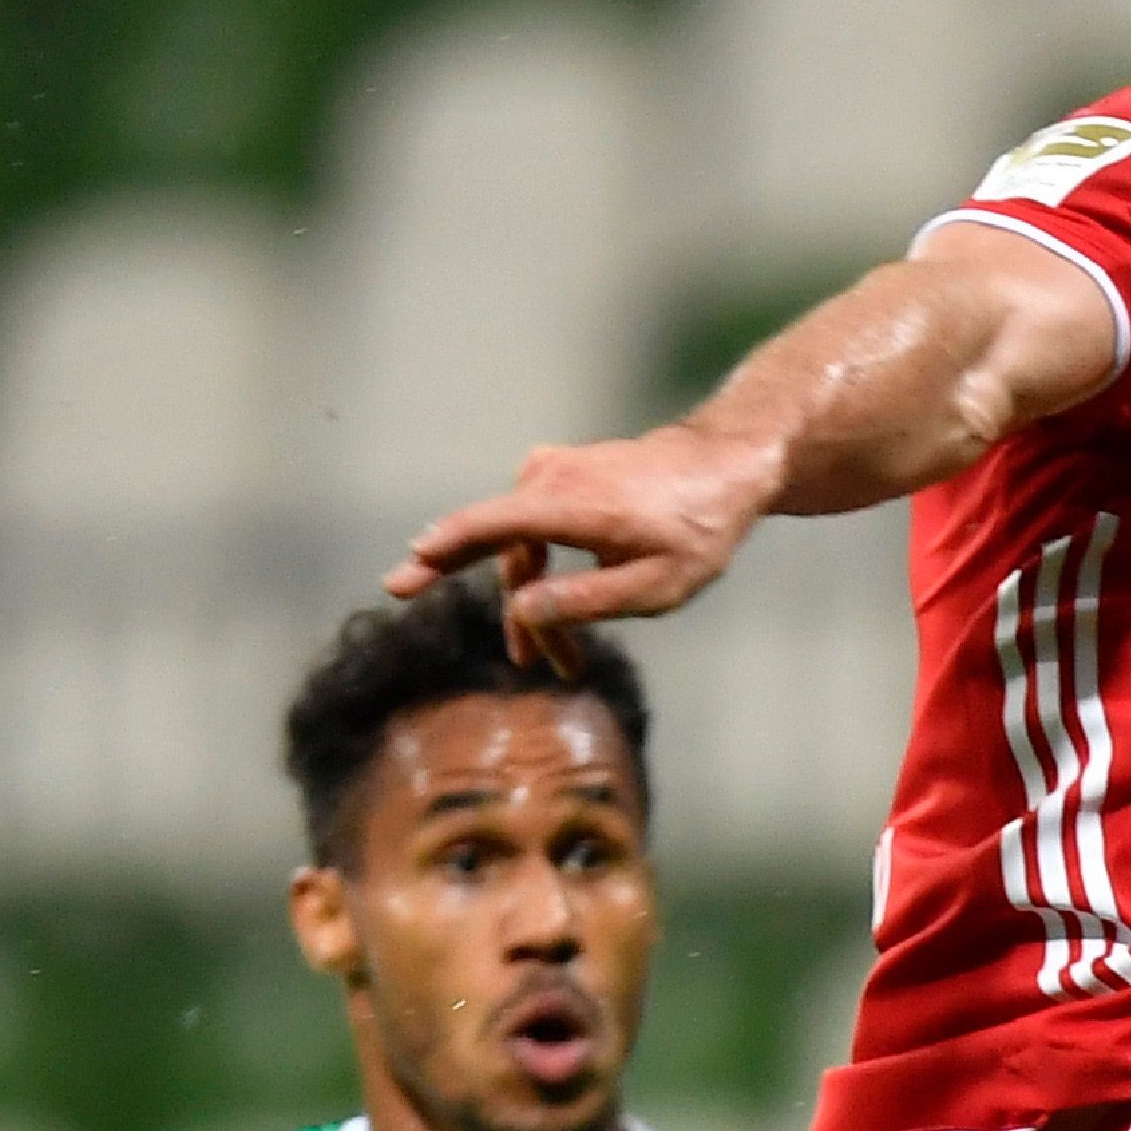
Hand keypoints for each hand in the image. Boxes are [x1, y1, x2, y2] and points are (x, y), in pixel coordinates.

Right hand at [386, 425, 784, 655]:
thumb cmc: (697, 530)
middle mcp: (553, 480)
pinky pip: (532, 532)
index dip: (445, 549)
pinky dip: (537, 573)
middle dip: (507, 610)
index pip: (492, 525)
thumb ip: (587, 598)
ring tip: (558, 662)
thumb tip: (522, 610)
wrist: (723, 468)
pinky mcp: (557, 477)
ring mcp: (552, 473)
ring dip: (532, 603)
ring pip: (520, 549)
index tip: (408, 570)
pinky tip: (554, 620)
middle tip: (452, 621)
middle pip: (505, 551)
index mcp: (574, 505)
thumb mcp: (656, 584)